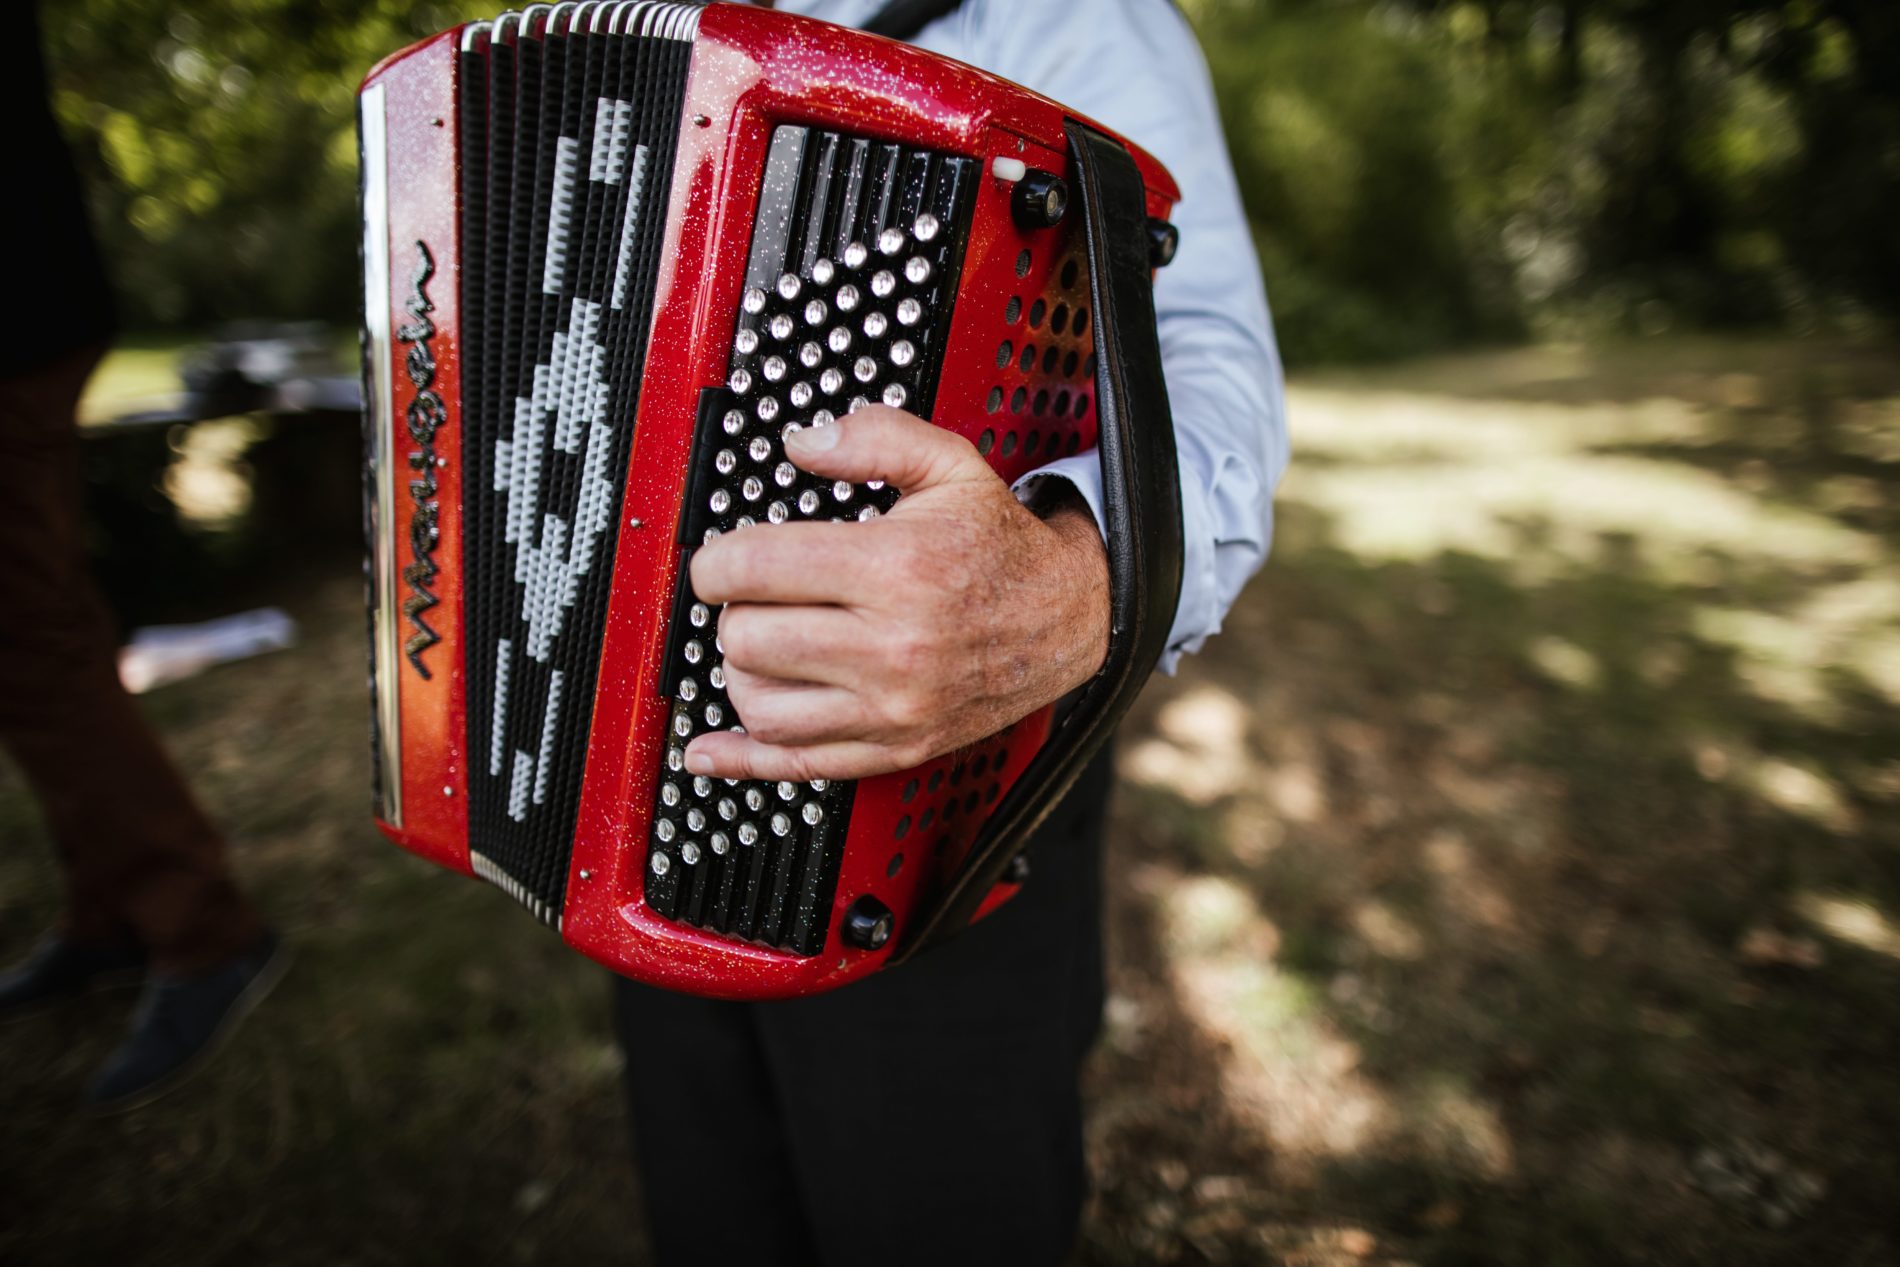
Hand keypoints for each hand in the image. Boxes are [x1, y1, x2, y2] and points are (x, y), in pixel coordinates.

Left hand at [684, 405, 1108, 781]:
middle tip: (759, 598)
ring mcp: (894, 707)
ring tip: (767, 645)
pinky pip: (799, 766)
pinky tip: (711, 747)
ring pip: (759, 705)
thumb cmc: (1002, 547)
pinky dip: (744, 758)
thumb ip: (875, 439)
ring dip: (743, 673)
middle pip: (747, 639)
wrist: (1070, 618)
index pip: (755, 570)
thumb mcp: (950, 466)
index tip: (721, 561)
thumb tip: (803, 445)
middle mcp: (894, 646)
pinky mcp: (897, 747)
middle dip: (737, 611)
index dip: (716, 561)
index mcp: (897, 568)